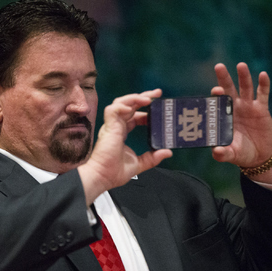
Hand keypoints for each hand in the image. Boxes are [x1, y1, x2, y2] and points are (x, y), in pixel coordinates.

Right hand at [78, 90, 171, 204]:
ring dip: (134, 98)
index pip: (134, 115)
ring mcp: (111, 126)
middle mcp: (116, 126)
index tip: (158, 108)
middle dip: (143, 97)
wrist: (103, 177)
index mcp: (122, 132)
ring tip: (148, 99)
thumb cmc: (114, 172)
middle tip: (157, 93)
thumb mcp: (140, 163)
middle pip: (129, 105)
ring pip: (120, 103)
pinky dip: (122, 106)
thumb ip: (153, 157)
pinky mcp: (108, 127)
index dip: (146, 110)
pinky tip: (132, 108)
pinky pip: (112, 110)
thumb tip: (168, 152)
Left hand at [211, 62, 271, 183]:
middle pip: (228, 90)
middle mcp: (233, 108)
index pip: (217, 103)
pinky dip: (263, 84)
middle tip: (219, 66)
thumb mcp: (232, 154)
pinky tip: (263, 75)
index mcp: (223, 117)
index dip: (216, 96)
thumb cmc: (241, 153)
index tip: (215, 90)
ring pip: (245, 88)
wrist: (259, 156)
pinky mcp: (261, 109)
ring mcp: (247, 107)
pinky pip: (262, 94)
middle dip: (224, 78)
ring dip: (243, 77)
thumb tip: (216, 152)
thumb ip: (223, 153)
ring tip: (241, 65)